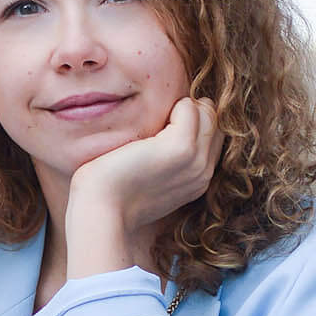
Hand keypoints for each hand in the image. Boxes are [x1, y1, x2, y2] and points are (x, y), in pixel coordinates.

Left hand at [64, 96, 223, 267]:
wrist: (101, 209)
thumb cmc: (114, 193)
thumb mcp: (149, 178)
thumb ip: (167, 159)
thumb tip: (164, 131)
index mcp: (199, 180)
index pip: (213, 134)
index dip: (191, 123)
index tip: (160, 131)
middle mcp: (204, 172)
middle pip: (214, 120)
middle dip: (190, 111)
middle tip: (154, 125)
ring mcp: (196, 161)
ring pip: (207, 111)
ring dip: (179, 107)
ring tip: (152, 126)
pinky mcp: (182, 147)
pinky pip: (188, 107)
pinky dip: (167, 106)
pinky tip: (146, 127)